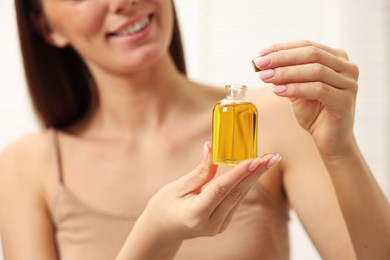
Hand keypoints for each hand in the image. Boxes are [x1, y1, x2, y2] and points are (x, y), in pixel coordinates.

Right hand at [137, 143, 280, 240]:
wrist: (162, 230)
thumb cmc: (164, 206)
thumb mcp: (177, 187)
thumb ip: (199, 172)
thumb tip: (212, 148)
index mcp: (195, 215)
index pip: (220, 190)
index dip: (238, 173)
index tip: (254, 159)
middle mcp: (211, 224)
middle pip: (236, 194)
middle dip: (256, 173)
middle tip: (272, 157)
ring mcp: (218, 226)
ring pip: (239, 197)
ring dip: (255, 177)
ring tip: (270, 160)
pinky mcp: (222, 223)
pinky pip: (236, 200)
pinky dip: (245, 184)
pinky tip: (256, 170)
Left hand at [253, 40, 358, 156]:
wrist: (329, 139)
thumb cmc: (314, 112)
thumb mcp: (295, 89)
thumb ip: (285, 76)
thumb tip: (262, 63)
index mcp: (336, 58)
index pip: (307, 45)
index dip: (282, 48)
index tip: (260, 54)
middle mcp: (347, 67)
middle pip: (311, 54)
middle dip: (282, 58)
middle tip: (260, 64)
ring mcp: (349, 84)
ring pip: (315, 70)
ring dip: (286, 73)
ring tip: (265, 77)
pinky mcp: (345, 101)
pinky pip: (318, 89)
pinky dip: (296, 88)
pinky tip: (278, 91)